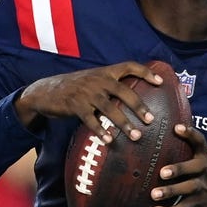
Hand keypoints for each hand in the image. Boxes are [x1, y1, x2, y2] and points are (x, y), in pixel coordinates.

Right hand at [15, 61, 163, 141]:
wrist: (44, 91)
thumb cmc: (75, 88)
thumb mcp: (92, 80)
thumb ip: (110, 85)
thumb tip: (134, 99)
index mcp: (104, 72)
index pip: (129, 66)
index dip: (146, 72)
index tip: (161, 82)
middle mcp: (97, 79)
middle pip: (123, 91)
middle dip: (139, 106)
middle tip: (151, 120)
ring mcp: (86, 92)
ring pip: (109, 108)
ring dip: (124, 123)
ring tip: (136, 136)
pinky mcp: (74, 105)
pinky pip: (90, 120)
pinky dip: (100, 130)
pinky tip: (109, 140)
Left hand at [148, 124, 206, 206]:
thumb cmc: (205, 178)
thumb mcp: (201, 163)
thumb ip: (186, 152)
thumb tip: (156, 136)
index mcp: (204, 157)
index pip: (200, 142)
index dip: (190, 134)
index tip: (177, 128)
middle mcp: (205, 171)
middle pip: (194, 168)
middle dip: (178, 169)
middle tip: (162, 173)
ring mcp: (202, 188)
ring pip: (187, 189)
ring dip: (170, 192)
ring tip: (154, 194)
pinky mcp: (197, 204)